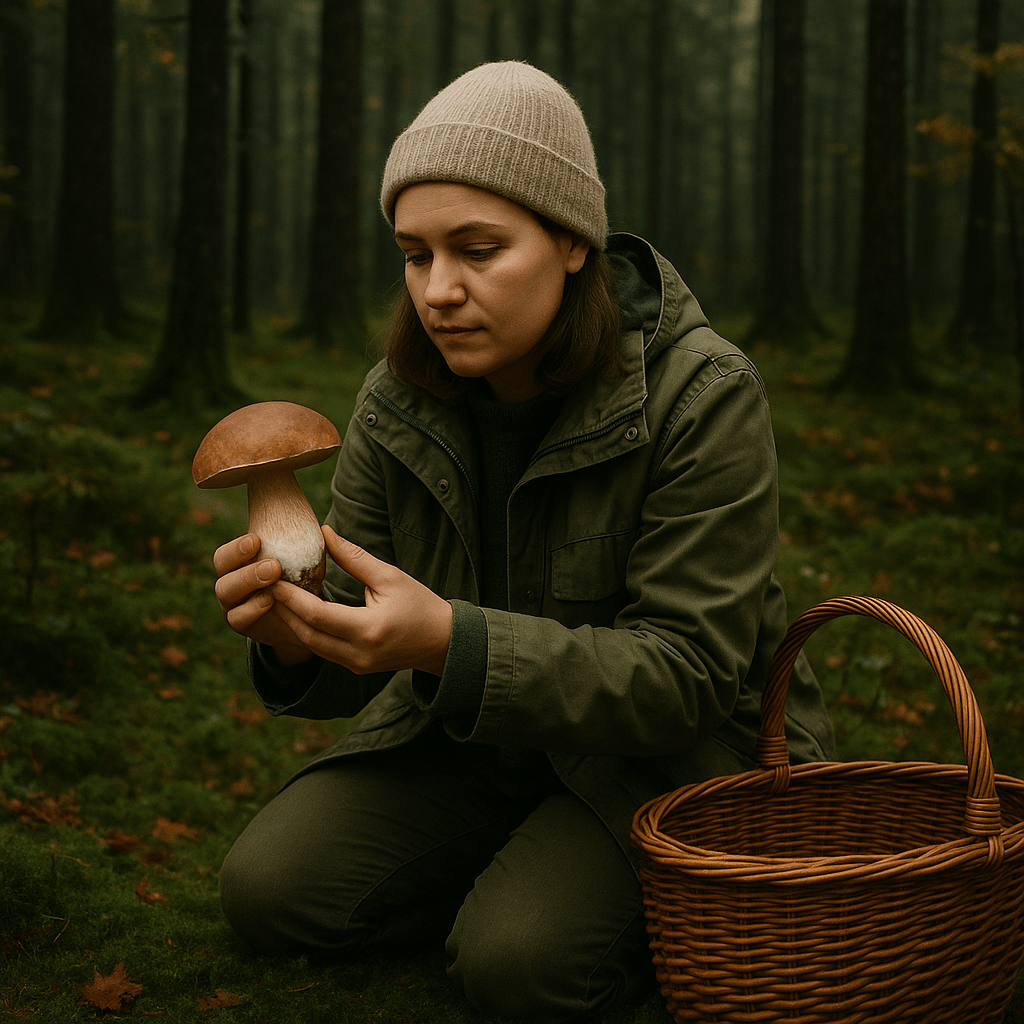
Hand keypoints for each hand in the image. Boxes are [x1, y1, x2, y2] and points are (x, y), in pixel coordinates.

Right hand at [213, 533, 313, 665]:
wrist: (303, 621)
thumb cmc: (301, 581)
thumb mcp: (302, 562)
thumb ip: (303, 544)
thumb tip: (326, 528)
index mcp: (239, 561)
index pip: (227, 552)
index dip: (237, 547)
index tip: (257, 540)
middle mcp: (230, 580)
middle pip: (222, 567)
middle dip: (242, 560)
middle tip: (272, 563)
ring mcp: (232, 604)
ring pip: (225, 591)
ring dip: (248, 581)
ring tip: (273, 576)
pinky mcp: (241, 624)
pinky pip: (238, 617)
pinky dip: (252, 608)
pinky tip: (269, 600)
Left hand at [269, 525, 453, 675]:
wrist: (442, 641)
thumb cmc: (420, 604)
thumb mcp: (390, 576)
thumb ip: (354, 557)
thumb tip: (325, 533)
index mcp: (368, 629)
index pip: (317, 615)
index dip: (291, 597)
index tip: (273, 577)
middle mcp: (358, 653)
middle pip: (306, 634)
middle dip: (283, 611)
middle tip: (265, 586)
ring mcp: (356, 665)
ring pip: (311, 646)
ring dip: (292, 623)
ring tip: (276, 598)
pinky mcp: (355, 668)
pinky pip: (323, 651)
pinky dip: (307, 632)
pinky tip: (298, 614)